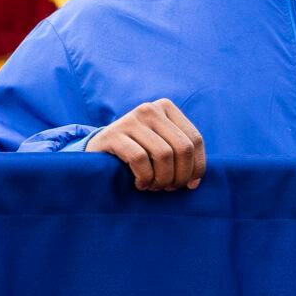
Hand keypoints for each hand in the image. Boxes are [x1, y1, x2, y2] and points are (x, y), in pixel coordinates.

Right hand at [86, 98, 205, 191]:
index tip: (190, 185)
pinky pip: (140, 160)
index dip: (197, 167)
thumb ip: (180, 155)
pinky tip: (140, 183)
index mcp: (166, 107)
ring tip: (153, 186)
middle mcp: (150, 109)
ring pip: (164, 155)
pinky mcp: (114, 134)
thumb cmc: (136, 152)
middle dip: (179, 176)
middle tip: (169, 188)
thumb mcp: (160, 145)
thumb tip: (195, 182)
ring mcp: (131, 119)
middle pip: (182, 148)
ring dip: (162, 180)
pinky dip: (144, 178)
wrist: (98, 151)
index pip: (195, 139)